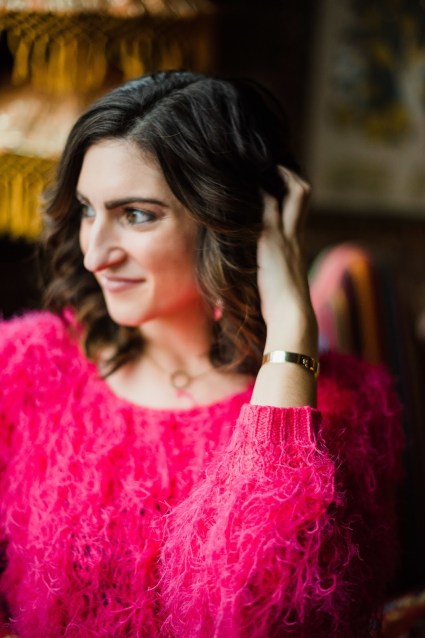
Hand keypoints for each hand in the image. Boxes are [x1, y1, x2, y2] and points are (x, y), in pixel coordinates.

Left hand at [257, 166, 316, 353]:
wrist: (292, 314)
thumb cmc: (284, 308)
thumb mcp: (278, 286)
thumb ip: (272, 274)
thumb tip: (259, 278)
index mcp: (296, 245)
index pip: (299, 210)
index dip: (290, 193)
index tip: (277, 185)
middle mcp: (295, 235)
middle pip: (303, 193)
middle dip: (289, 176)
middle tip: (272, 167)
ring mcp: (285, 235)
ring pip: (293, 192)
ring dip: (278, 176)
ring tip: (256, 167)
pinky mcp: (271, 239)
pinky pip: (267, 205)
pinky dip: (256, 192)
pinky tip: (241, 185)